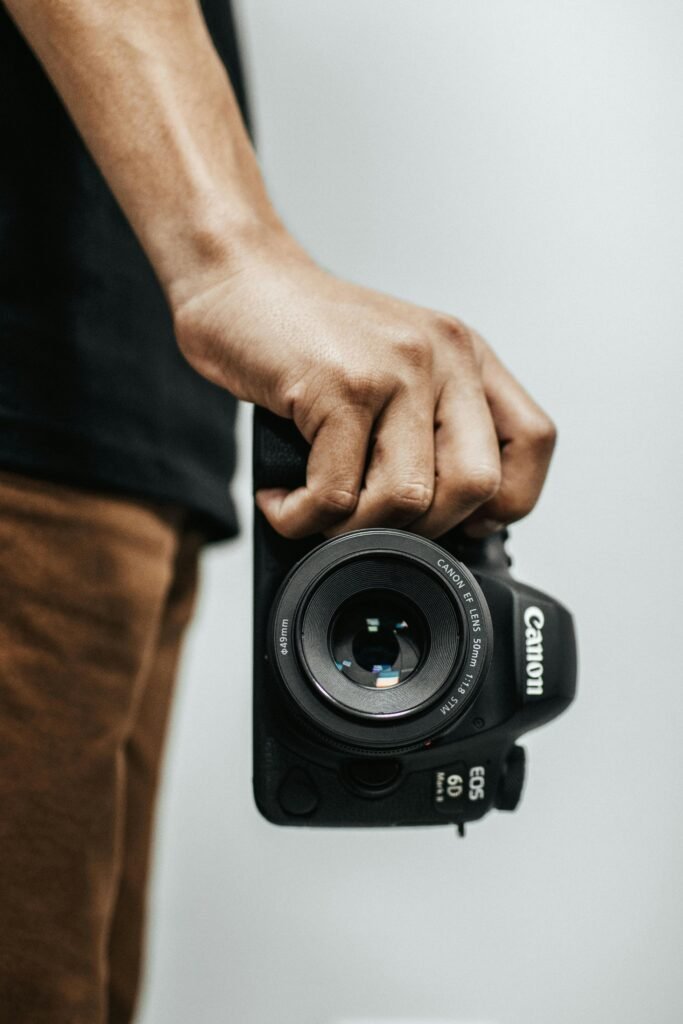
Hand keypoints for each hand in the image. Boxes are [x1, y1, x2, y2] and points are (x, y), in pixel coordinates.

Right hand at [174, 230, 555, 539]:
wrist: (238, 277)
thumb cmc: (306, 332)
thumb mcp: (393, 363)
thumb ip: (426, 423)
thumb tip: (436, 519)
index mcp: (465, 356)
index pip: (534, 441)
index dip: (506, 501)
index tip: (460, 520)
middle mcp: (442, 357)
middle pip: (476, 485)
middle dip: (422, 530)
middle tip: (374, 522)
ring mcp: (393, 370)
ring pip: (408, 499)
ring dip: (354, 529)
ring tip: (316, 511)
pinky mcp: (338, 387)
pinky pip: (337, 494)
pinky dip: (302, 518)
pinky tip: (282, 500)